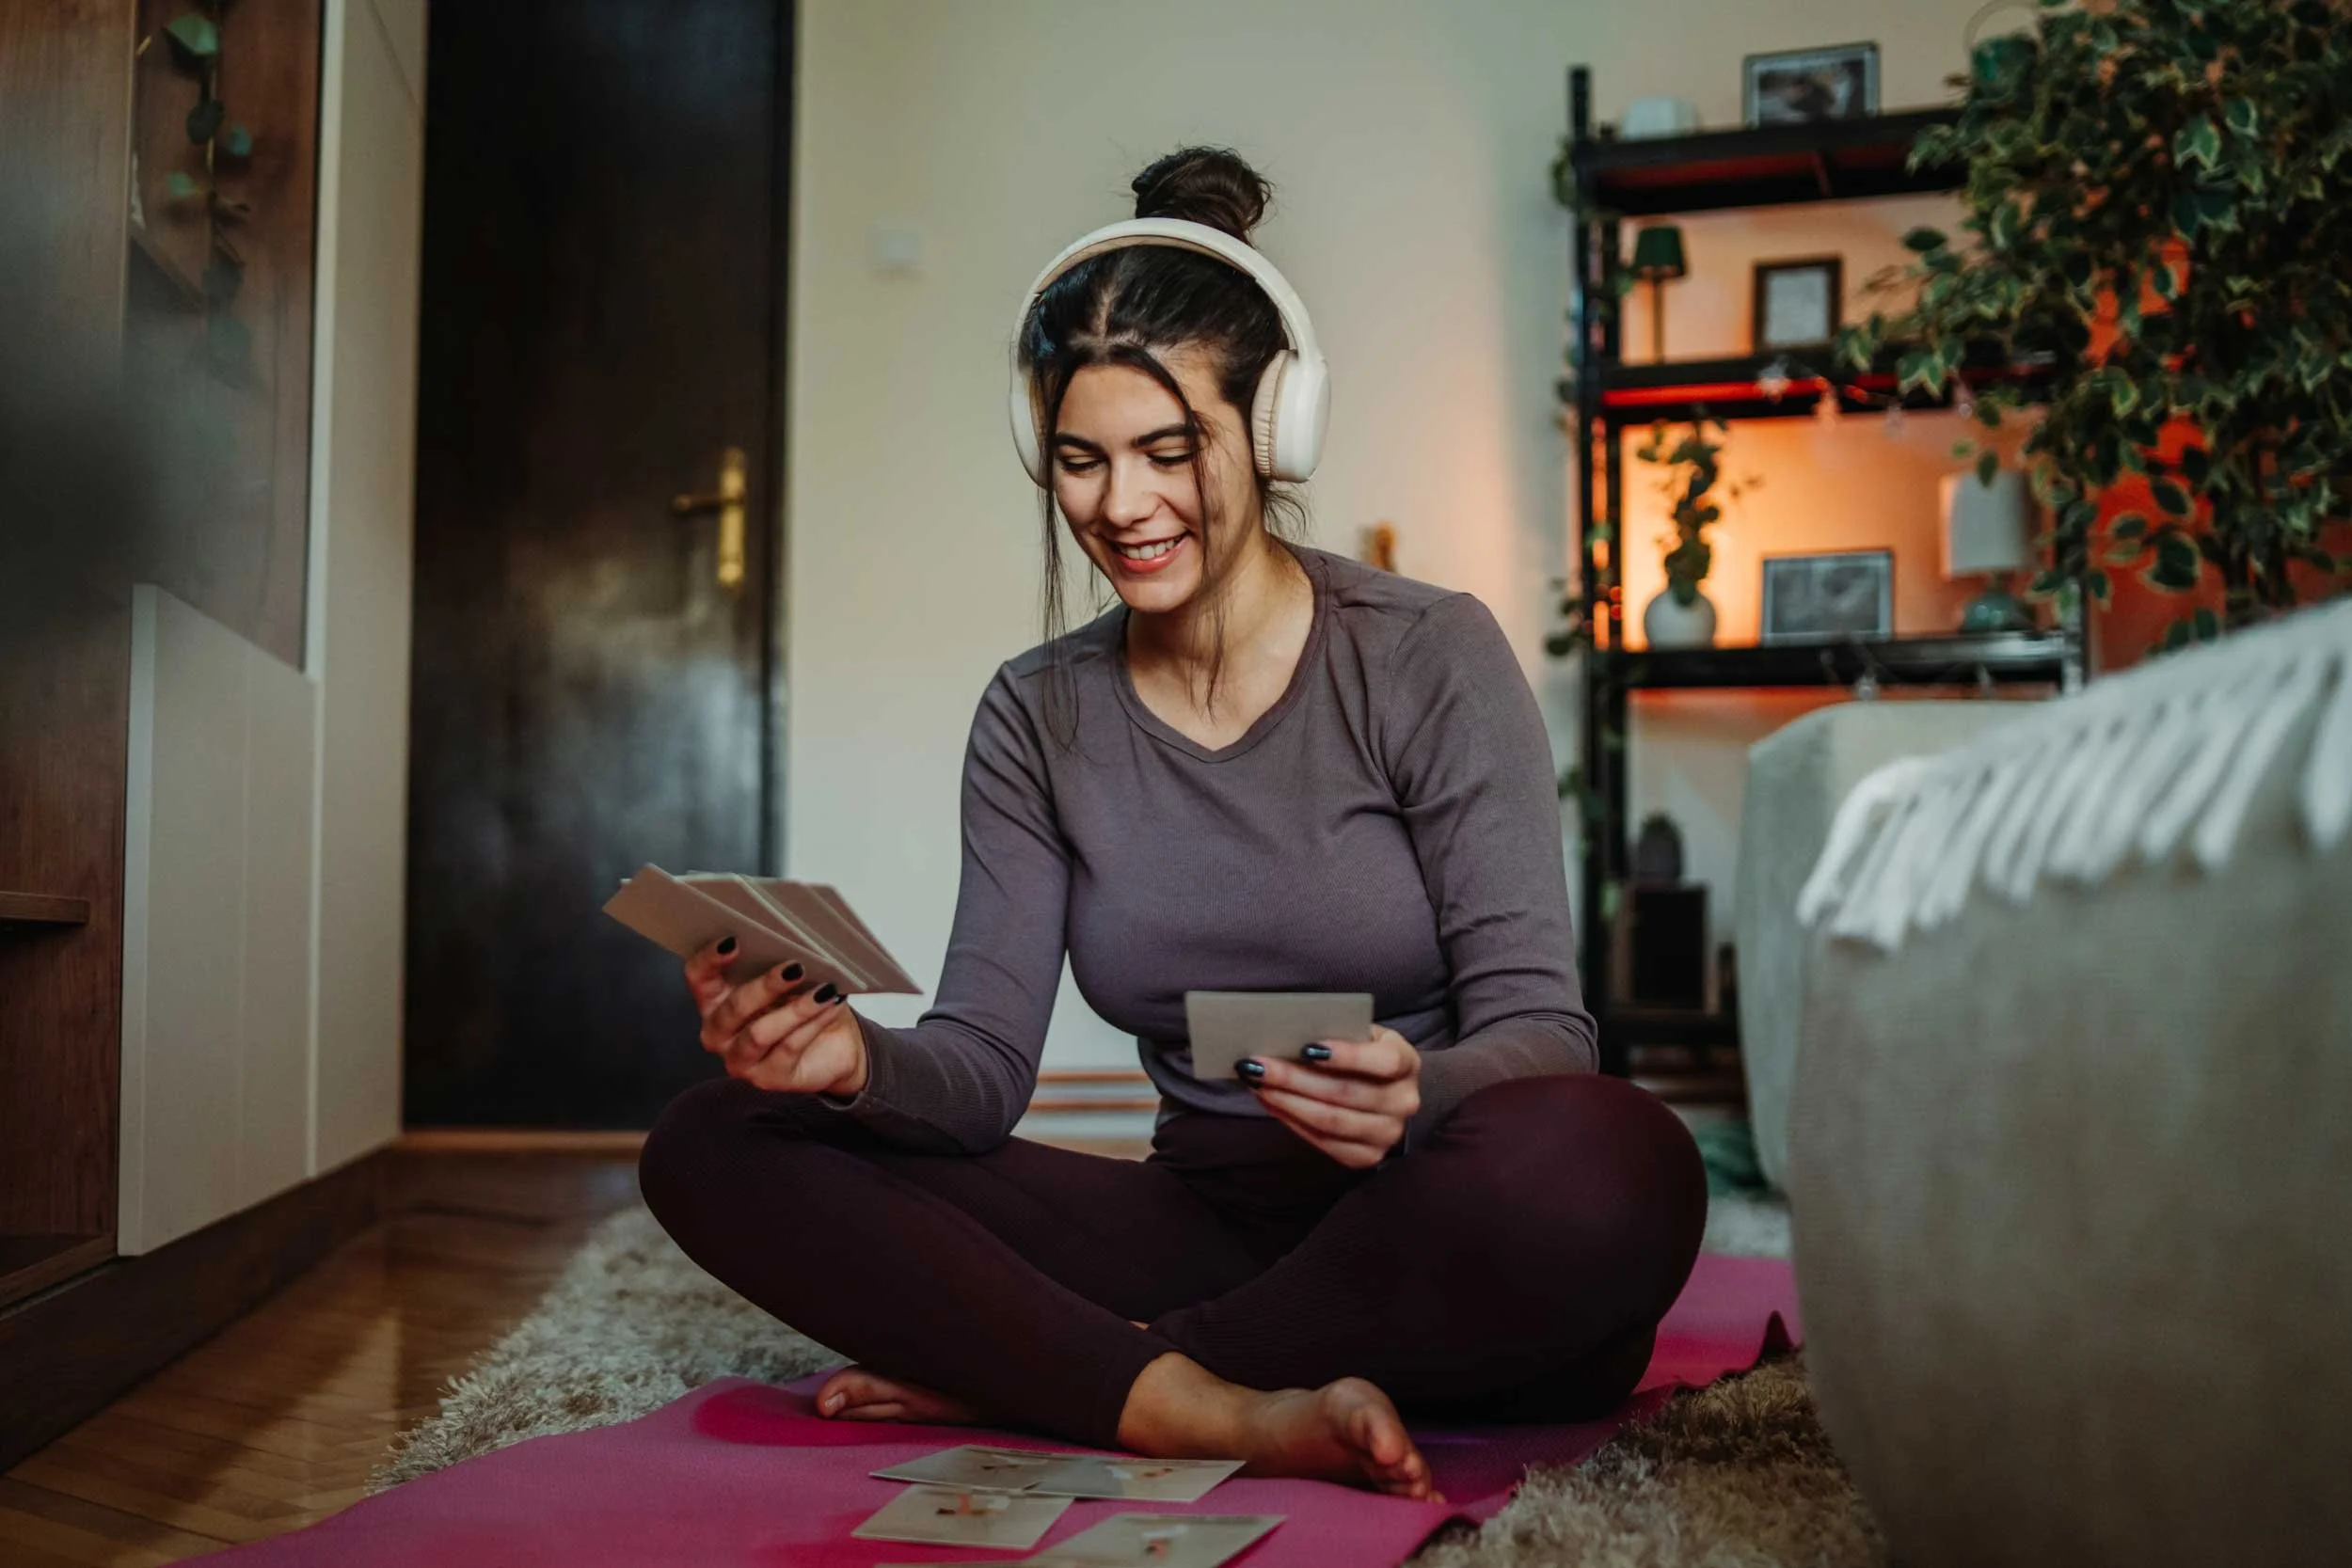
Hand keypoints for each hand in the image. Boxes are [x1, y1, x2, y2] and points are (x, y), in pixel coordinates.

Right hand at [685, 941, 867, 1096]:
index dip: (710, 959)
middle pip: (733, 1007)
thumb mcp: (788, 980)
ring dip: (796, 1009)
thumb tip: (791, 946)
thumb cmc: (801, 1004)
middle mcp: (718, 1032)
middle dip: (766, 986)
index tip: (734, 941)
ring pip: (760, 1033)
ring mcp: (739, 1060)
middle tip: (796, 967)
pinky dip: (814, 1023)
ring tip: (824, 990)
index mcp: (714, 1000)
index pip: (698, 977)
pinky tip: (832, 1004)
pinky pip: (788, 1048)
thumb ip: (776, 964)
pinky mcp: (766, 1079)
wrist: (835, 1045)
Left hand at [1239, 1024, 1419, 1168]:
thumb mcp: (1363, 1034)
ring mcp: (1387, 1134)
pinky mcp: (1366, 1156)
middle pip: (1345, 1094)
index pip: (1383, 1061)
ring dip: (1287, 1101)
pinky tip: (1269, 1103)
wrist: (1389, 1093)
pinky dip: (1291, 1121)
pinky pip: (1323, 1142)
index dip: (1347, 1056)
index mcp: (1407, 1063)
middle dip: (1295, 1079)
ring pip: (1330, 1121)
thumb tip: (1290, 1033)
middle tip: (1257, 1065)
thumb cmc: (1366, 1055)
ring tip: (1256, 1084)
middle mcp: (1403, 1102)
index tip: (1307, 1047)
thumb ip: (1338, 1032)